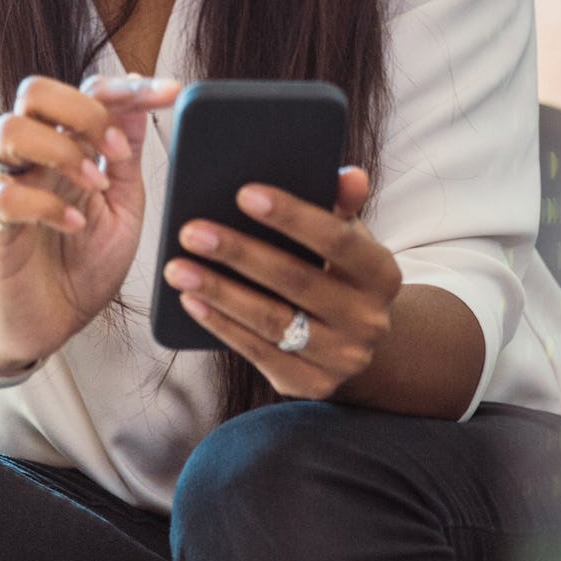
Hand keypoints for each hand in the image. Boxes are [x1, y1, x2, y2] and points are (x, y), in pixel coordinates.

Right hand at [0, 73, 180, 375]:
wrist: (51, 324)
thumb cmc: (85, 264)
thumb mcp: (123, 204)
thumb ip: (126, 155)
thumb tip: (142, 99)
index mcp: (69, 146)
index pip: (90, 91)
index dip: (131, 87)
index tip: (174, 93)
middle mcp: (36, 157)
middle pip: (35, 91)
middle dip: (84, 109)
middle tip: (115, 150)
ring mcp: (12, 187)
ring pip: (10, 128)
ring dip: (61, 151)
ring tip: (94, 185)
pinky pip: (8, 196)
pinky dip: (48, 206)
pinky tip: (75, 226)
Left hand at [162, 167, 401, 398]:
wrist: (355, 338)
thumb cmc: (339, 270)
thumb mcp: (348, 237)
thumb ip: (342, 204)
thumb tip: (349, 174)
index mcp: (382, 274)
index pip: (337, 239)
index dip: (292, 216)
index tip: (243, 193)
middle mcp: (369, 320)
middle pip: (296, 280)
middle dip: (239, 253)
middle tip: (191, 232)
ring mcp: (342, 358)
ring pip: (272, 320)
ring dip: (219, 292)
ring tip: (178, 268)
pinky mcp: (312, 385)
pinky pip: (259, 352)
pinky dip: (221, 326)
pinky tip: (191, 301)